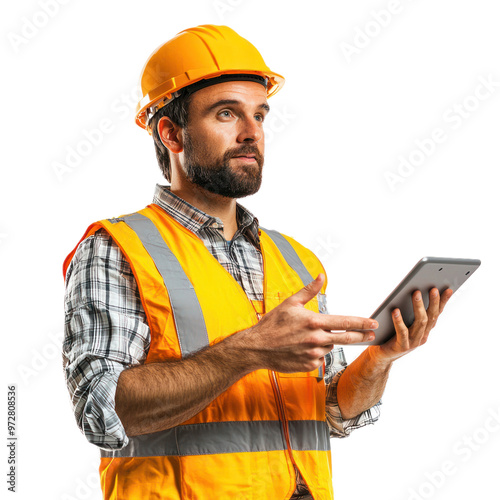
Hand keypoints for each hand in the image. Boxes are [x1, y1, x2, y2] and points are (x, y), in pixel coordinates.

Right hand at [244, 273, 377, 372]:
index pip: (344, 322)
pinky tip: (302, 348)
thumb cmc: (272, 324)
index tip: (373, 323)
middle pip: (346, 338)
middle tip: (371, 334)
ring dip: (326, 342)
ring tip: (308, 338)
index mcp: (313, 321)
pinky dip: (316, 352)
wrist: (256, 347)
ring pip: (329, 347)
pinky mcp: (308, 365)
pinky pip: (319, 358)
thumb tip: (321, 276)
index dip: (362, 322)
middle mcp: (316, 339)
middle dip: (361, 336)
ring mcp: (313, 354)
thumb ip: (309, 290)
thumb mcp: (290, 303)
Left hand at [373, 287, 452, 363]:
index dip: (443, 302)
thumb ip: (410, 311)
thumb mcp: (405, 323)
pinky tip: (395, 311)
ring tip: (416, 293)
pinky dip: (399, 321)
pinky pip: (402, 332)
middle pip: (430, 317)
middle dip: (433, 302)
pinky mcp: (402, 346)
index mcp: (425, 330)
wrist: (382, 355)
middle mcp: (422, 336)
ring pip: (419, 323)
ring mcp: (413, 342)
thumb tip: (415, 292)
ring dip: (419, 307)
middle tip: (433, 289)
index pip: (436, 314)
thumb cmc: (391, 335)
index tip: (448, 289)